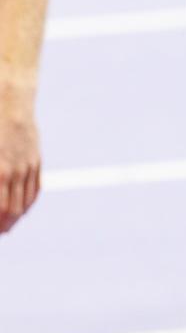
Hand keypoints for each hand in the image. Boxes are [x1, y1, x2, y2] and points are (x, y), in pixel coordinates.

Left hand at [0, 111, 39, 233]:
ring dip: (15, 217)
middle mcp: (13, 172)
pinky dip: (28, 203)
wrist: (9, 102)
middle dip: (4, 224)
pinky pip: (35, 188)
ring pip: (25, 202)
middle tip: (0, 231)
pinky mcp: (34, 161)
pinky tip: (22, 209)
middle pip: (11, 210)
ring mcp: (26, 167)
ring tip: (7, 225)